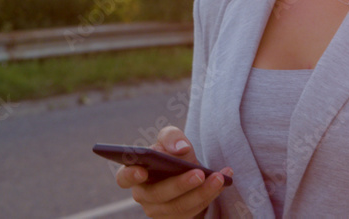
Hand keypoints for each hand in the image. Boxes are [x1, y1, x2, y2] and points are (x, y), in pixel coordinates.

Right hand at [115, 126, 232, 218]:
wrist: (189, 171)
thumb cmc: (174, 154)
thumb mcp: (172, 139)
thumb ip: (172, 137)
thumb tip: (179, 149)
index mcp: (136, 173)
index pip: (124, 178)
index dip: (130, 175)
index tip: (142, 170)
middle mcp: (144, 195)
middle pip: (158, 195)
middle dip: (180, 185)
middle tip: (199, 173)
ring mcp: (160, 211)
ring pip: (179, 207)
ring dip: (202, 193)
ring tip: (219, 178)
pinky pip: (193, 212)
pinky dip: (210, 195)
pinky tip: (224, 180)